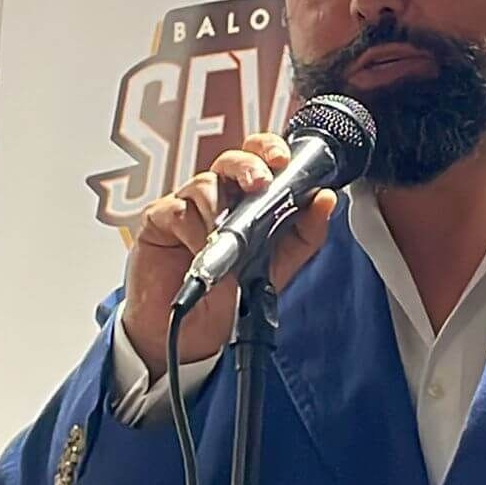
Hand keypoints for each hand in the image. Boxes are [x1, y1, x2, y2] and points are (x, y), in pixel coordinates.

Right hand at [122, 133, 338, 377]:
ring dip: (220, 211)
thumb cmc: (229, 294)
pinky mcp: (159, 219)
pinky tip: (197, 250)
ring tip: (225, 241)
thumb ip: (304, 235)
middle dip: (248, 167)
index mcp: (246, 200)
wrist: (192, 333)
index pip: (258, 159)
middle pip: (231, 160)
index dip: (269, 151)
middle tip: (259, 184)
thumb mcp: (277, 266)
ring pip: (205, 184)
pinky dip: (193, 229)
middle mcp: (217, 196)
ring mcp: (187, 205)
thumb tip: (326, 199)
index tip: (282, 160)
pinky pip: (177, 209)